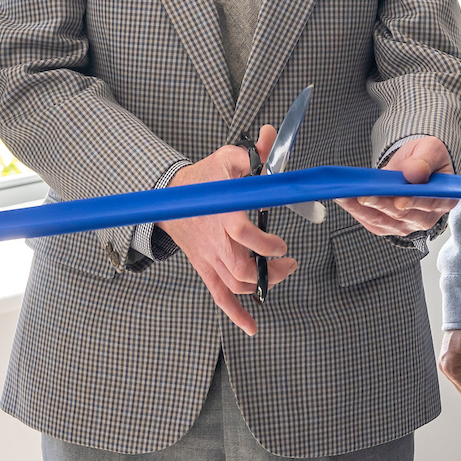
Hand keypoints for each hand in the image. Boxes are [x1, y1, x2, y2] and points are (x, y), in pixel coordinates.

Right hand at [159, 125, 296, 336]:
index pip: (242, 234)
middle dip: (269, 271)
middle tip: (288, 262)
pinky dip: (236, 314)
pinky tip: (252, 326)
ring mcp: (210, 259)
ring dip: (261, 287)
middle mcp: (216, 242)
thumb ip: (252, 152)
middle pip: (242, 269)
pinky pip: (219, 297)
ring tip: (279, 273)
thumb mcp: (228, 159)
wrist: (172, 199)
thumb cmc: (204, 181)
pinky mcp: (206, 269)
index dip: (264, 244)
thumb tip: (270, 134)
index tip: (281, 245)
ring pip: (236, 285)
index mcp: (223, 215)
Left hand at [336, 135, 454, 237]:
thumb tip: (415, 172)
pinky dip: (356, 211)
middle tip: (363, 195)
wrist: (412, 167)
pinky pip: (371, 222)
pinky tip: (344, 198)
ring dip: (362, 209)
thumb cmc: (424, 159)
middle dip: (381, 205)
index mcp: (444, 199)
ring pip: (383, 221)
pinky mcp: (388, 226)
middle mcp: (427, 217)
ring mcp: (407, 225)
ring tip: (345, 194)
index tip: (399, 201)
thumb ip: (425, 159)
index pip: (430, 204)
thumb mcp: (430, 149)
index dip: (414, 203)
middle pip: (402, 215)